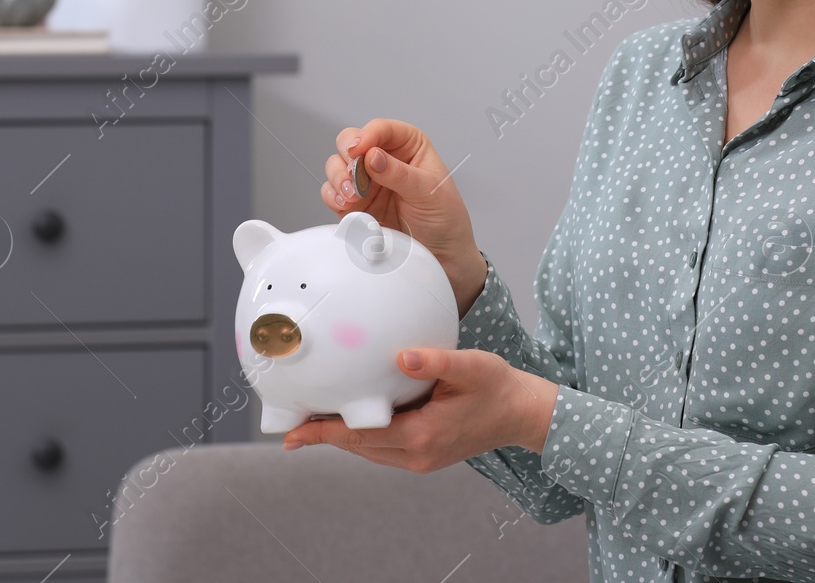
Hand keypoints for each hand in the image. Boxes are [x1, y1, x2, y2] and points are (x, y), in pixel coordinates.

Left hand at [281, 348, 559, 467]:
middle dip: (324, 435)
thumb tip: (403, 356)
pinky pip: (383, 447)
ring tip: (312, 419)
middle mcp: (417, 454)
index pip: (360, 436)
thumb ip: (435, 361)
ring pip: (368, 450)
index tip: (293, 433)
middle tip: (290, 421)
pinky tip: (353, 417)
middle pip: (357, 447)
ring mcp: (421, 459)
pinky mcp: (425, 455)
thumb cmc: (499, 388)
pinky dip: (363, 435)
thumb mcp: (471, 366)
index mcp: (422, 435)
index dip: (323, 434)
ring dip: (342, 436)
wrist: (524, 414)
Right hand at [322, 119, 485, 313]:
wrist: (442, 257)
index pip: (382, 129)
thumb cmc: (445, 219)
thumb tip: (372, 156)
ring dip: (339, 177)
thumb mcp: (429, 192)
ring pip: (337, 165)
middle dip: (348, 156)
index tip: (360, 149)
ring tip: (352, 194)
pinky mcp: (355, 205)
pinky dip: (332, 196)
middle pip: (351, 141)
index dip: (367, 135)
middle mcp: (384, 160)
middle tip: (354, 174)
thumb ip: (399, 174)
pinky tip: (346, 204)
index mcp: (409, 147)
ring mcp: (367, 182)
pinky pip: (332, 192)